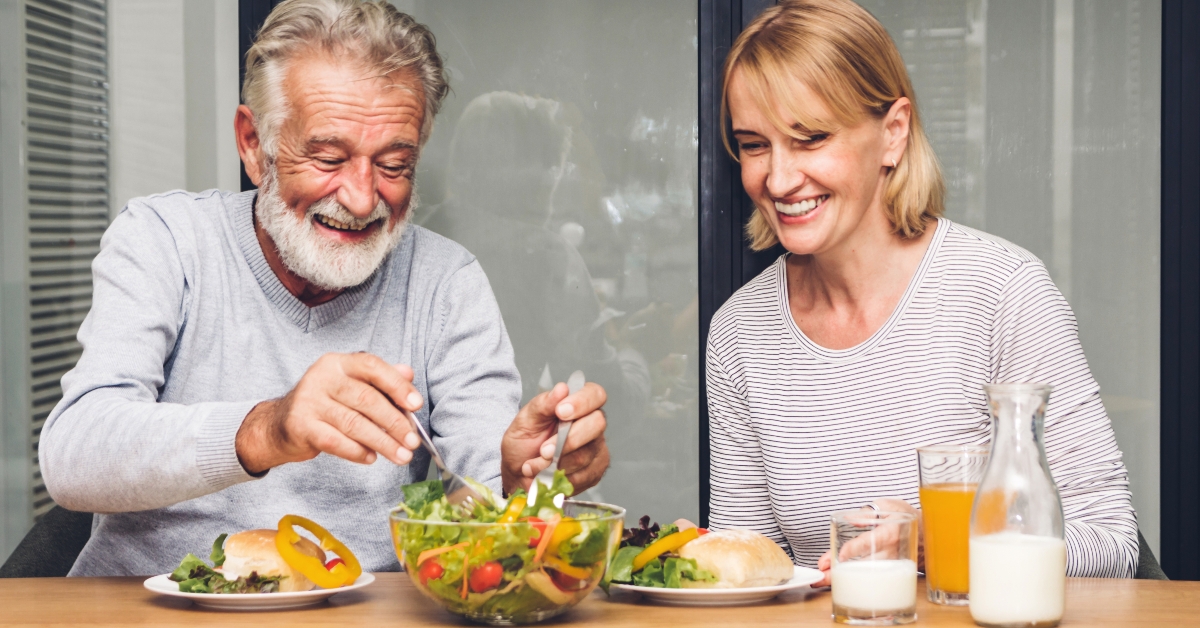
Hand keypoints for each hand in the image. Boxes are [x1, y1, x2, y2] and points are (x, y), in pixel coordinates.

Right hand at [235, 353, 424, 473]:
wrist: (280, 424)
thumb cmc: (325, 403)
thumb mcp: (352, 385)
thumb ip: (380, 379)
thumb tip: (409, 373)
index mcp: (339, 363)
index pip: (372, 367)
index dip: (397, 385)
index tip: (416, 404)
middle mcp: (322, 377)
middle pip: (366, 399)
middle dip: (395, 423)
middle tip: (413, 441)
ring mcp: (309, 401)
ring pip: (354, 423)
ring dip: (382, 442)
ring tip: (401, 455)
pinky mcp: (301, 426)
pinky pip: (336, 442)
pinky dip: (357, 451)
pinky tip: (371, 457)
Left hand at [500, 381, 609, 495]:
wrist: (518, 474)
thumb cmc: (523, 443)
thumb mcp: (525, 420)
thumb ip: (543, 404)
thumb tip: (562, 389)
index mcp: (578, 404)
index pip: (595, 394)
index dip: (582, 402)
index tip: (560, 412)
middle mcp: (592, 424)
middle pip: (596, 424)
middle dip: (567, 439)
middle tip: (543, 449)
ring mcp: (596, 449)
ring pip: (585, 455)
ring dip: (555, 462)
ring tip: (535, 463)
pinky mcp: (594, 472)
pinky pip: (582, 476)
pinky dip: (559, 477)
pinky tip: (546, 474)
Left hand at [812, 498, 921, 587]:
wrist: (930, 537)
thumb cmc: (908, 519)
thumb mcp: (891, 506)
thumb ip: (869, 510)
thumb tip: (851, 518)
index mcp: (890, 533)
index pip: (870, 542)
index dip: (854, 549)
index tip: (840, 555)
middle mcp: (891, 553)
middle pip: (863, 566)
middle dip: (841, 571)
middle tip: (821, 574)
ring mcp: (891, 566)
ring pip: (865, 576)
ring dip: (843, 579)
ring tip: (823, 581)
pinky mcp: (890, 574)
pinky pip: (870, 579)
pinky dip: (853, 581)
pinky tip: (838, 583)